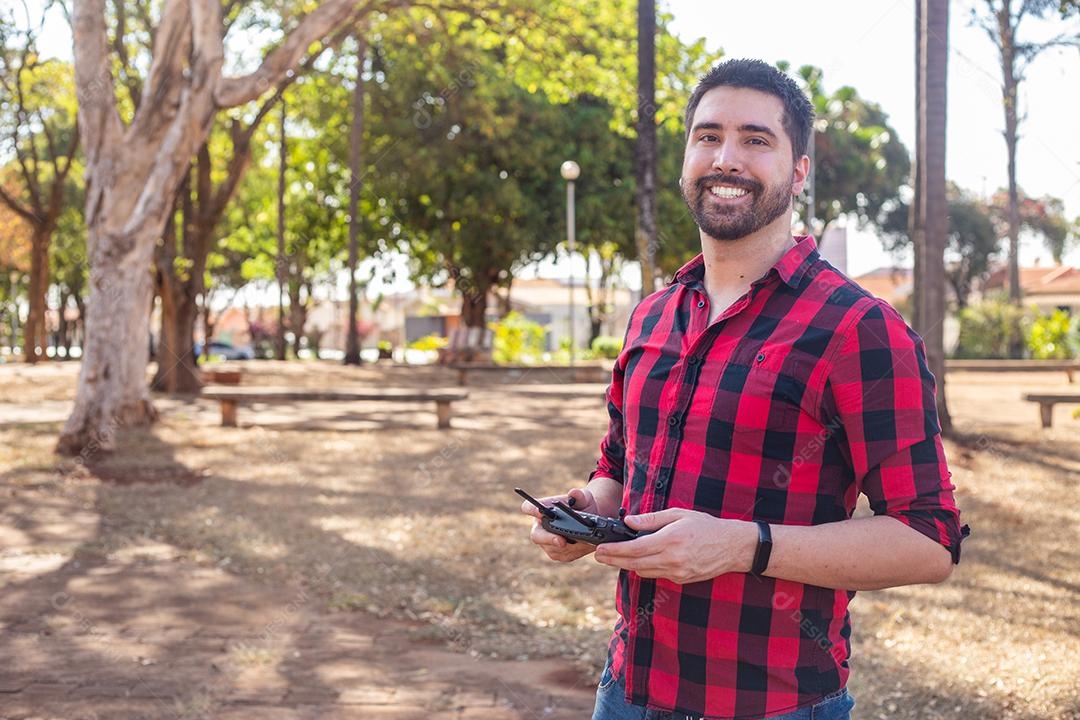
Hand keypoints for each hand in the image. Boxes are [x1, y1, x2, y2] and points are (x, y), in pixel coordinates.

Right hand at [521, 487, 597, 562]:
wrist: (591, 518)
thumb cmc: (581, 504)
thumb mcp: (583, 497)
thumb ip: (579, 495)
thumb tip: (574, 493)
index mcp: (541, 509)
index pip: (528, 507)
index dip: (531, 509)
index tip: (539, 511)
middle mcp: (540, 527)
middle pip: (536, 536)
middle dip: (549, 539)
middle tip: (561, 541)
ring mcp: (546, 543)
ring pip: (552, 549)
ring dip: (567, 547)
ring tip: (582, 542)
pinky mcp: (557, 553)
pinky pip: (564, 555)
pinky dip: (575, 552)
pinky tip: (584, 546)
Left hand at [594, 508, 757, 583]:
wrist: (732, 547)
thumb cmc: (706, 526)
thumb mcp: (678, 514)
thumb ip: (652, 519)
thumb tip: (629, 522)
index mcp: (669, 541)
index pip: (633, 549)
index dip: (614, 551)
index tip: (600, 550)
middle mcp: (672, 560)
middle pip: (634, 563)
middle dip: (614, 560)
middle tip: (598, 556)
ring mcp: (677, 573)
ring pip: (643, 572)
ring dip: (627, 566)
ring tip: (614, 558)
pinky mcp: (681, 579)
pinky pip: (656, 575)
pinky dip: (644, 569)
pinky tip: (638, 562)